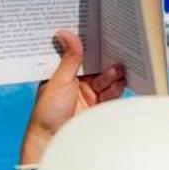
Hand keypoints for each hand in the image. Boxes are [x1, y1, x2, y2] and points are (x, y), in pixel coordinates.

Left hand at [20, 29, 126, 163]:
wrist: (53, 141)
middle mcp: (76, 79)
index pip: (76, 51)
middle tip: (115, 46)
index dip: (86, 41)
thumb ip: (69, 59)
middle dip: (104, 56)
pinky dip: (117, 85)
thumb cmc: (47, 112)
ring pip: (105, 76)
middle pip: (95, 63)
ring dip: (112, 72)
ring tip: (117, 69)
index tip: (96, 28)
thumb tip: (67, 33)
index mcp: (61, 70)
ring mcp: (88, 91)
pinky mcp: (99, 103)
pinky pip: (112, 90)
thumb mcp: (58, 81)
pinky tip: (121, 80)